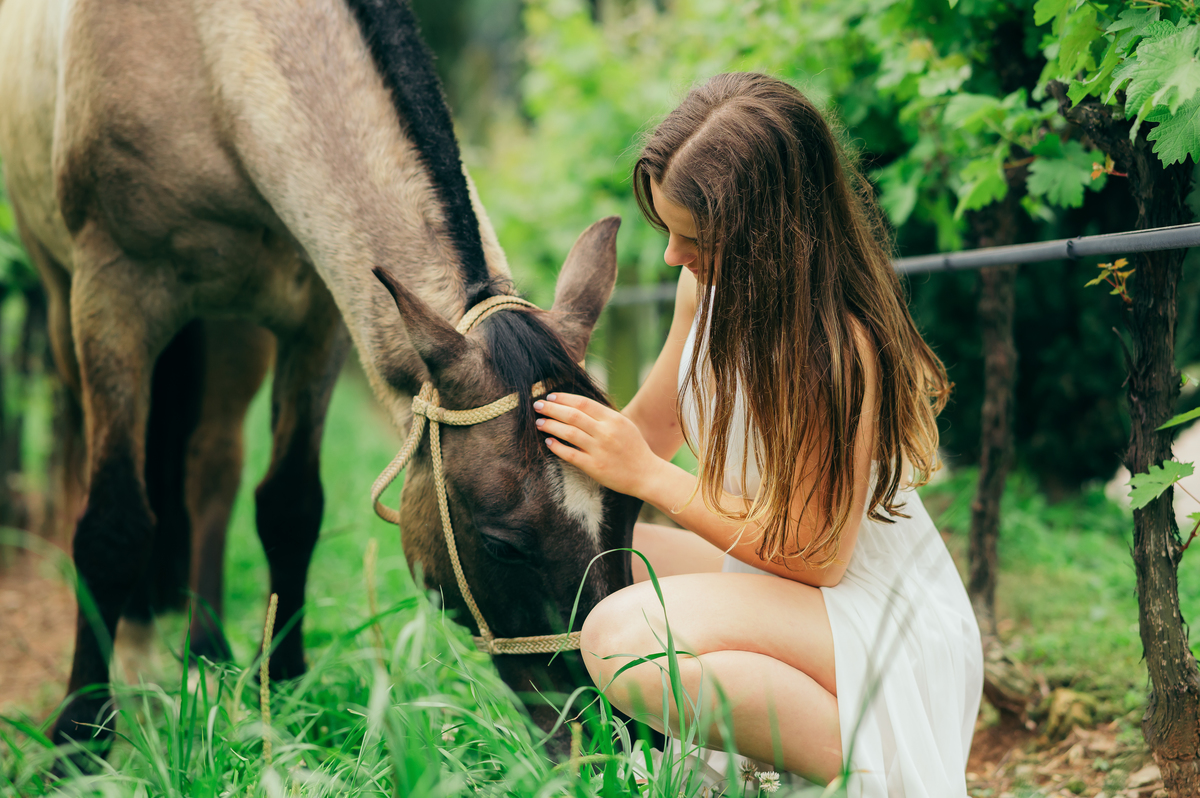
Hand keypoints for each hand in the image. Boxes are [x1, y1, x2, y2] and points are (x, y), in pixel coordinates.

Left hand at [534, 393, 663, 498]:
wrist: (647, 474)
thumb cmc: (634, 448)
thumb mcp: (624, 425)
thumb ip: (604, 416)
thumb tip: (578, 406)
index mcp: (614, 419)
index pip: (583, 403)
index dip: (564, 398)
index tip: (550, 396)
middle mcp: (606, 432)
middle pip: (573, 415)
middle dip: (552, 409)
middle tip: (537, 406)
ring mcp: (600, 450)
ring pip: (569, 433)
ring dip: (551, 425)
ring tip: (539, 422)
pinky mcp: (595, 467)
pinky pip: (570, 454)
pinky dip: (557, 446)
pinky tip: (548, 441)